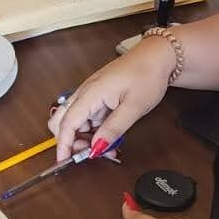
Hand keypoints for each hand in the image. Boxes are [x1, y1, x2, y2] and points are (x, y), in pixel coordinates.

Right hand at [49, 40, 175, 160]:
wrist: (157, 56)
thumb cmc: (146, 75)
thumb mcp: (133, 107)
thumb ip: (113, 129)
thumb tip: (96, 148)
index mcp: (90, 93)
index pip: (66, 123)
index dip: (63, 145)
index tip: (63, 162)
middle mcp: (85, 93)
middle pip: (62, 121)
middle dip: (71, 141)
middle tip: (91, 153)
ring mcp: (91, 94)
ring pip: (76, 121)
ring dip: (85, 137)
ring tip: (107, 148)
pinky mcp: (98, 96)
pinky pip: (88, 117)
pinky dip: (94, 130)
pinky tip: (109, 137)